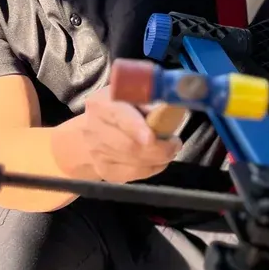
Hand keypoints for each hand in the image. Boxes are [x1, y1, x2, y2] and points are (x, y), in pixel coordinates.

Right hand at [53, 87, 180, 183]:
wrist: (94, 131)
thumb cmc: (122, 108)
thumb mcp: (133, 95)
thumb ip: (149, 100)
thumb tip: (168, 109)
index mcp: (101, 103)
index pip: (118, 116)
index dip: (136, 128)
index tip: (153, 137)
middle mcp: (94, 128)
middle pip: (129, 146)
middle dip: (158, 148)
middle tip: (175, 143)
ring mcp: (97, 152)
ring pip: (134, 162)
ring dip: (158, 158)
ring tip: (170, 149)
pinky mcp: (105, 171)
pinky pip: (134, 174)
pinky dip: (152, 168)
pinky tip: (160, 160)